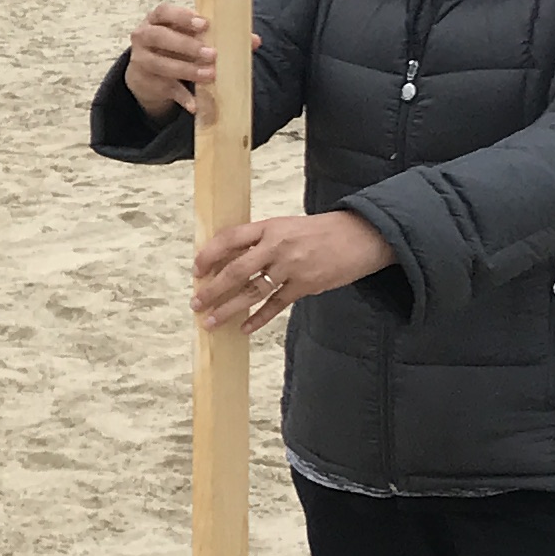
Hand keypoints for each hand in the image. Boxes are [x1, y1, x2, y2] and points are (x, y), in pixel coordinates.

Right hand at [119, 0, 222, 118]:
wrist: (148, 71)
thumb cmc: (175, 47)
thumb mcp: (191, 37)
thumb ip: (218, 35)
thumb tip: (254, 41)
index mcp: (157, 19)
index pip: (164, 11)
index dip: (182, 17)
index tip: (204, 24)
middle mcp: (144, 36)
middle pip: (159, 36)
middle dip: (185, 45)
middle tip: (211, 54)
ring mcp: (141, 59)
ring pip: (159, 63)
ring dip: (186, 70)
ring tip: (209, 75)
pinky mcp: (145, 81)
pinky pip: (164, 88)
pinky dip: (181, 97)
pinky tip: (195, 105)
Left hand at [192, 211, 392, 331]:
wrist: (359, 237)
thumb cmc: (318, 231)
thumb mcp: (285, 226)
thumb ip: (259, 240)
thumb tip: (227, 260)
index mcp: (270, 227)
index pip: (230, 238)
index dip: (209, 254)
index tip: (196, 270)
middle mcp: (277, 246)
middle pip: (236, 270)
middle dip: (213, 289)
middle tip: (196, 302)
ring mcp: (292, 267)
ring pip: (253, 292)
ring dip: (229, 309)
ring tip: (211, 321)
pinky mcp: (306, 285)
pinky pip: (276, 305)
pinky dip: (259, 319)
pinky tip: (244, 328)